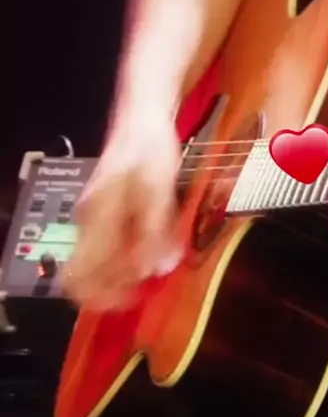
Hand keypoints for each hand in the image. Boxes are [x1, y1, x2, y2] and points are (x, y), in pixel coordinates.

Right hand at [63, 114, 182, 310]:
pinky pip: (110, 243)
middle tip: (150, 284)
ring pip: (101, 259)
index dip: (103, 297)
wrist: (143, 117)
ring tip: (158, 262)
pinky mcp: (107, 208)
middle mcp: (88, 221)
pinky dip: (129, 252)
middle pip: (88, 273)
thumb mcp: (159, 191)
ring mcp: (95, 214)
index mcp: (96, 219)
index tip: (135, 299)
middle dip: (117, 285)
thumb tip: (156, 271)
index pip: (79, 277)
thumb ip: (155, 232)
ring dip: (125, 269)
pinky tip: (154, 244)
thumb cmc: (150, 150)